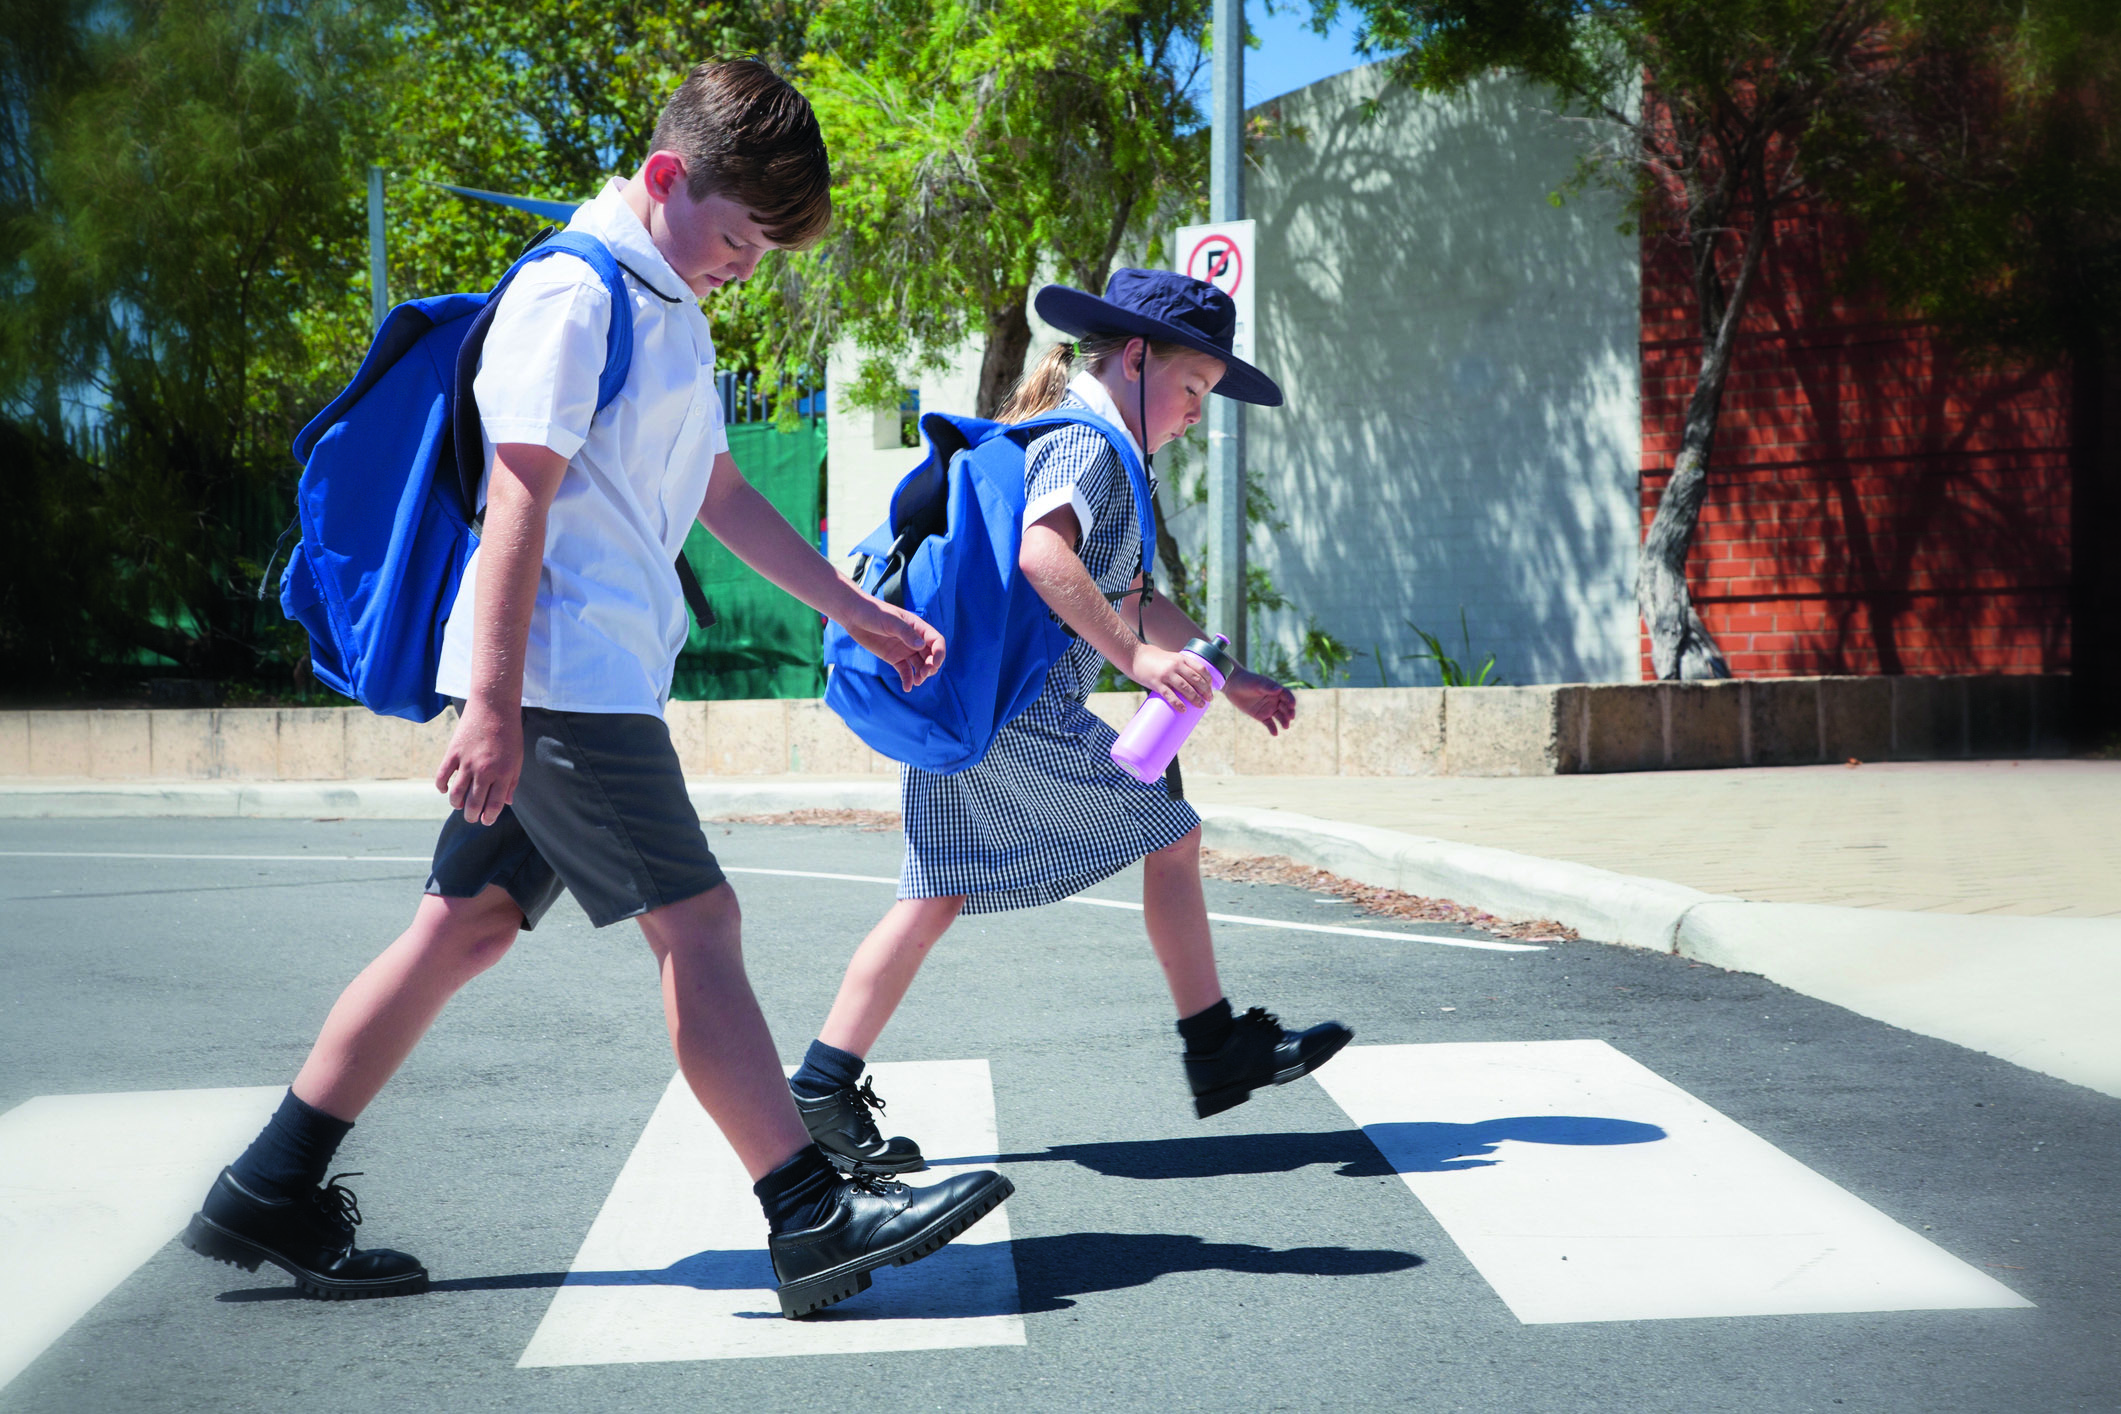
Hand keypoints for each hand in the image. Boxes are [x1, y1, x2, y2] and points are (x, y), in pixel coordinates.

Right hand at [434, 700, 522, 824]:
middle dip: (471, 815)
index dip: (488, 816)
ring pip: (457, 793)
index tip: (485, 821)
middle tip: (471, 818)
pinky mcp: (453, 753)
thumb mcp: (517, 759)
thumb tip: (506, 802)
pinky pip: (442, 776)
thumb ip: (512, 782)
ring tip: (459, 806)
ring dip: (456, 804)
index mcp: (503, 773)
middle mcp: (485, 771)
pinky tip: (445, 790)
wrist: (494, 707)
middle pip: (474, 802)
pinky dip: (441, 787)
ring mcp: (467, 762)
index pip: (494, 804)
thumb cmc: (509, 733)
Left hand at [846, 596, 945, 690]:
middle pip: (931, 656)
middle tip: (923, 674)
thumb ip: (905, 633)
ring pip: (920, 665)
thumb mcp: (890, 621)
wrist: (854, 616)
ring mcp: (905, 649)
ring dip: (922, 674)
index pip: (936, 641)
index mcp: (918, 627)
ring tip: (917, 682)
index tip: (935, 664)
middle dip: (931, 666)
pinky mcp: (894, 658)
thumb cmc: (873, 613)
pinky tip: (907, 688)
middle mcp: (914, 639)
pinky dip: (908, 680)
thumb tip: (921, 646)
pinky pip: (905, 671)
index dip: (940, 653)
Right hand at [1127, 644, 1214, 711]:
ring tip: (1200, 705)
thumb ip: (1180, 667)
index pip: (1201, 669)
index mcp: (1181, 658)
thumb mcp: (1171, 658)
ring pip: (1185, 688)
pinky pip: (1170, 695)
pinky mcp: (1156, 683)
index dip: (1208, 680)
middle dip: (1205, 691)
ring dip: (1195, 698)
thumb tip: (1191, 683)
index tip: (1211, 688)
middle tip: (1209, 699)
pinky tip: (1183, 709)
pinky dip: (1178, 703)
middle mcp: (1176, 665)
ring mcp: (1166, 674)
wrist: (1135, 656)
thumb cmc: (1154, 659)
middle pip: (1196, 679)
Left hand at [1223, 667, 1295, 735]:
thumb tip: (1279, 689)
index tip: (1292, 705)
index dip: (1291, 700)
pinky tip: (1275, 733)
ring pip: (1279, 716)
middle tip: (1290, 718)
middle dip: (1289, 712)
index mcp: (1276, 690)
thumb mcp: (1257, 683)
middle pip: (1285, 707)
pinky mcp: (1261, 716)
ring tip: (1285, 726)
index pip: (1287, 696)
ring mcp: (1269, 709)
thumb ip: (1268, 687)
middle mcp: (1275, 700)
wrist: (1233, 687)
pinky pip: (1269, 724)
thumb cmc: (1247, 681)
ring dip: (1284, 721)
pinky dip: (1273, 729)